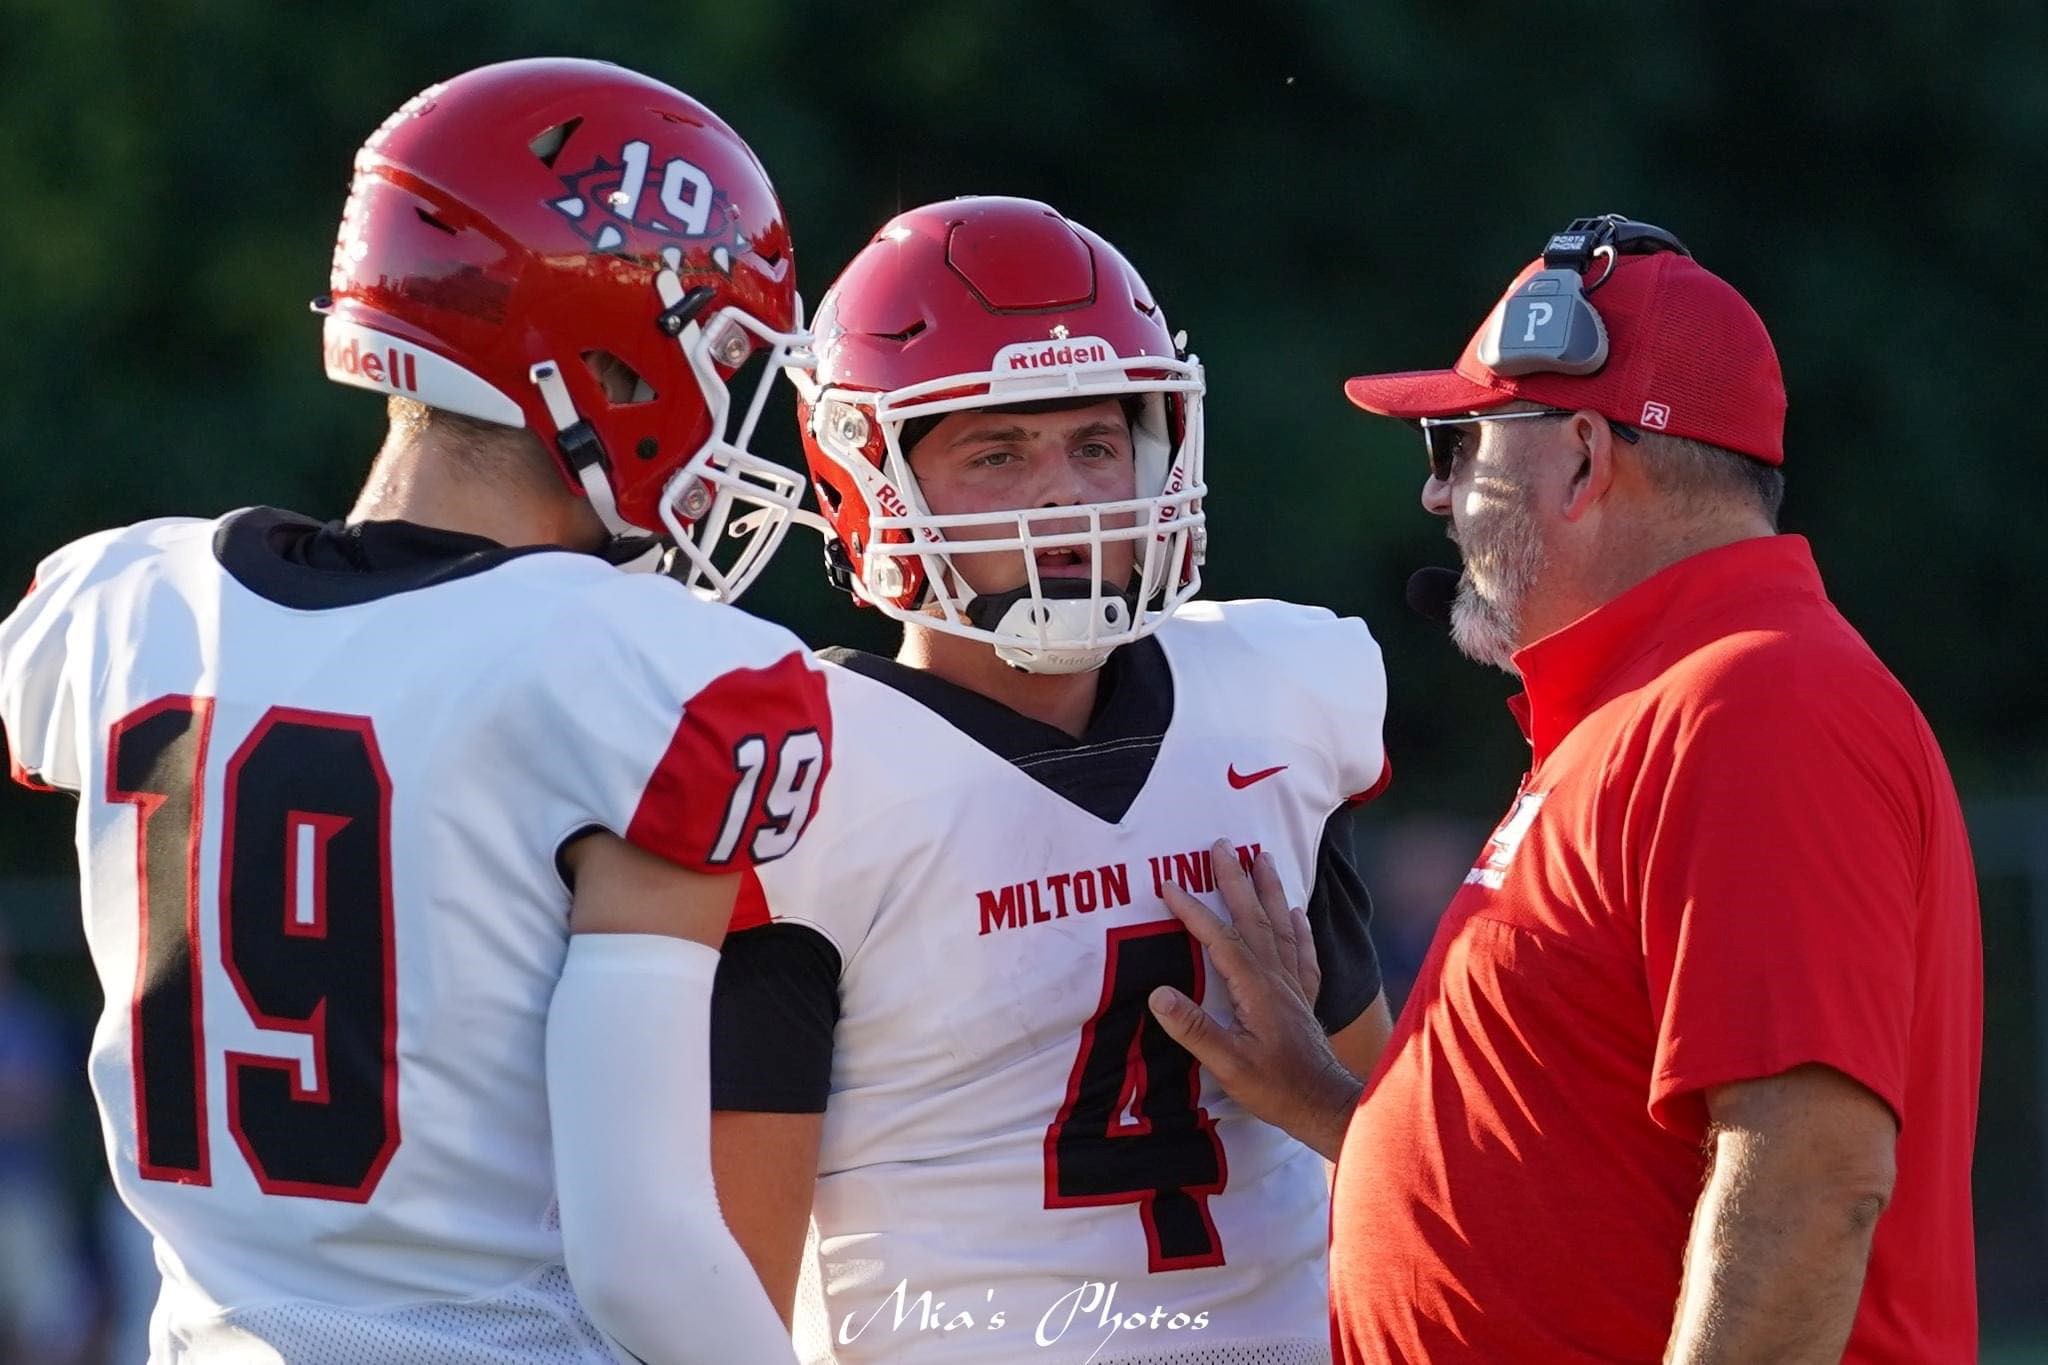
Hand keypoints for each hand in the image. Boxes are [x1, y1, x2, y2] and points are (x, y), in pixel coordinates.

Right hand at [1147, 839, 1363, 1159]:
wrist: (1324, 1104)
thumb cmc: (1274, 1088)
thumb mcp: (1227, 1065)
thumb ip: (1194, 1029)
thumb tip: (1158, 993)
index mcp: (1255, 990)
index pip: (1221, 939)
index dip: (1194, 910)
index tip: (1169, 884)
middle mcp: (1277, 978)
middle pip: (1254, 918)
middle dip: (1235, 879)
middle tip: (1221, 844)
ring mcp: (1294, 985)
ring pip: (1280, 925)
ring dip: (1268, 889)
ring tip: (1261, 856)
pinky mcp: (1304, 998)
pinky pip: (1302, 952)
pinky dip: (1298, 927)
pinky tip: (1297, 911)